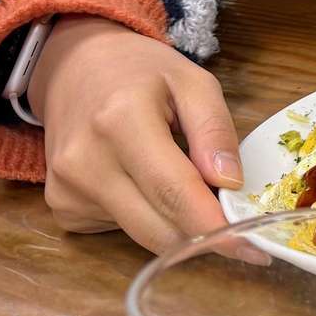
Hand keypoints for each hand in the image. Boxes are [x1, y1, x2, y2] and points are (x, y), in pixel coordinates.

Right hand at [30, 16, 240, 253]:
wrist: (73, 69)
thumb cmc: (140, 73)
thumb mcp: (192, 82)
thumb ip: (215, 130)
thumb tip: (230, 182)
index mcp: (121, 122)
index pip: (174, 192)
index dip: (216, 226)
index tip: (253, 247)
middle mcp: (86, 162)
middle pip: (158, 227)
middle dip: (206, 237)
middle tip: (241, 233)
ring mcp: (67, 190)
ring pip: (142, 234)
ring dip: (177, 225)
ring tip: (188, 186)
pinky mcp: (62, 208)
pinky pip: (120, 229)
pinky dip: (148, 217)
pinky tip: (146, 183)